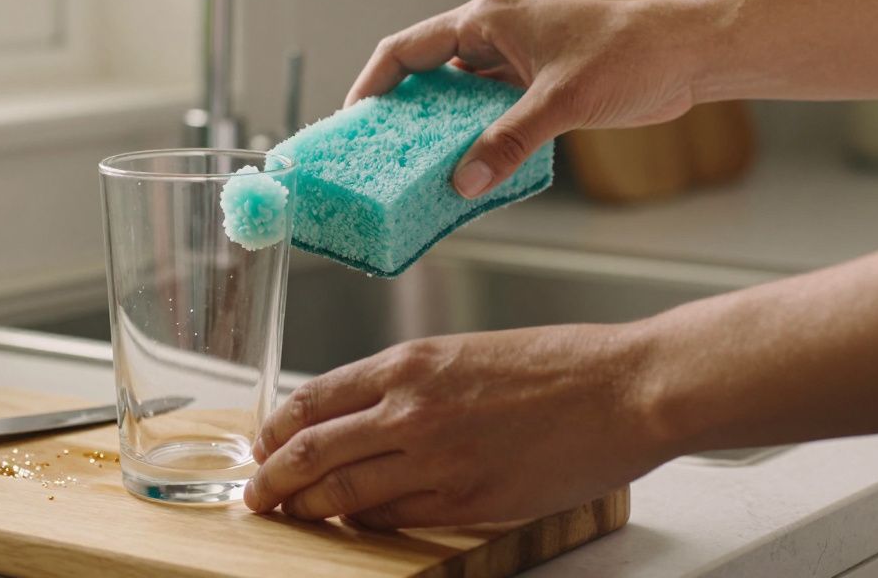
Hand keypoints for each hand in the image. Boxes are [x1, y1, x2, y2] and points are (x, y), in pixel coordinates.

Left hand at [243, 325, 668, 528]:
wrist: (623, 390)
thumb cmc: (555, 366)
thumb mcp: (462, 353)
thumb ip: (405, 383)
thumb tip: (357, 413)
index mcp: (408, 363)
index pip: (312, 400)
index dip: (274, 429)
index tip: (261, 444)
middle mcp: (410, 410)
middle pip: (311, 452)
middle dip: (271, 478)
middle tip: (255, 493)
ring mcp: (436, 460)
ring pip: (343, 495)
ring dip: (307, 508)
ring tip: (290, 514)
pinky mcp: (466, 503)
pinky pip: (394, 520)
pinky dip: (363, 524)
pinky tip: (353, 524)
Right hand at [344, 0, 706, 197]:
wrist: (686, 56)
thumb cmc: (630, 54)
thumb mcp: (561, 101)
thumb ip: (508, 142)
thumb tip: (465, 182)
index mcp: (486, 20)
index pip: (406, 49)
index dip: (373, 83)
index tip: (354, 119)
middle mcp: (492, 37)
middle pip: (424, 73)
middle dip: (399, 112)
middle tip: (378, 152)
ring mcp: (513, 62)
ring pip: (455, 97)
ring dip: (437, 129)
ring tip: (415, 168)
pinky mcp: (533, 86)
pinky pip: (485, 113)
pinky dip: (471, 138)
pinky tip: (465, 168)